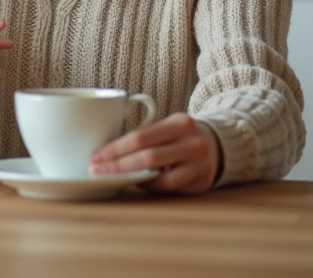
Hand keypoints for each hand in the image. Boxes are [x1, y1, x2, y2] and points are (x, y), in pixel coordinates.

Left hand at [88, 113, 222, 194]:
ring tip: (114, 178)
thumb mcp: (166, 126)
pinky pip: (172, 189)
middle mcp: (192, 143)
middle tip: (97, 171)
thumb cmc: (179, 136)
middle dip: (118, 167)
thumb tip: (106, 151)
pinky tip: (138, 183)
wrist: (217, 144)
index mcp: (179, 123)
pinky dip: (152, 187)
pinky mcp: (202, 183)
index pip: (140, 137)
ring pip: (162, 179)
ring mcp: (200, 164)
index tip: (95, 157)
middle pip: (148, 158)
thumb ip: (143, 135)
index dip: (114, 149)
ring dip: (134, 180)